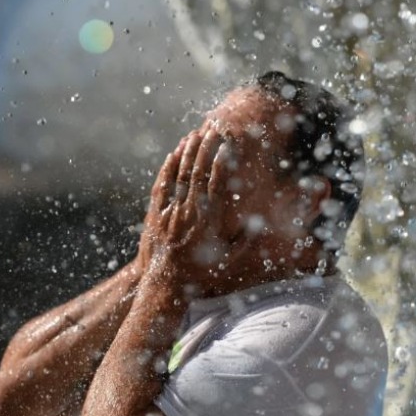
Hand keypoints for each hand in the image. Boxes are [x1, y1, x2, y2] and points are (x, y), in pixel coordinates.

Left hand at [138, 123, 280, 296]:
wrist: (165, 286)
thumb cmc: (200, 275)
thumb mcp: (229, 260)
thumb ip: (245, 240)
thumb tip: (259, 222)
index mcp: (208, 221)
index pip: (217, 184)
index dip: (222, 162)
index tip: (229, 145)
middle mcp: (188, 212)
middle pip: (198, 173)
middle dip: (206, 149)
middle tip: (214, 129)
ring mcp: (170, 211)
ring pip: (179, 175)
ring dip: (188, 152)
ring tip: (196, 133)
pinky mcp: (155, 213)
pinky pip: (162, 185)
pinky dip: (168, 167)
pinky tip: (174, 153)